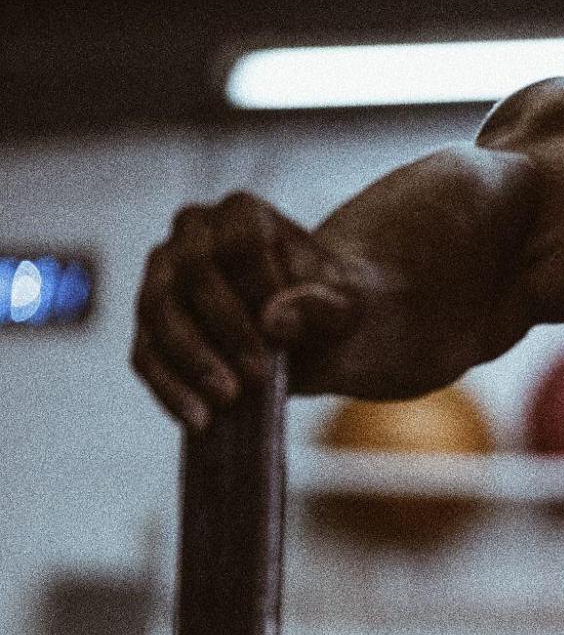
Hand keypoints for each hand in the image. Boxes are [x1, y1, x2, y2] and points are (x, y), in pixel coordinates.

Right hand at [132, 191, 367, 429]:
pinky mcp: (150, 325)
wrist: (314, 332)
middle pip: (191, 273)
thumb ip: (321, 304)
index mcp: (241, 214)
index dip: (260, 283)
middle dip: (225, 327)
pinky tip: (200, 420)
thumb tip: (274, 322)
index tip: (286, 329)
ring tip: (229, 399)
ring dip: (191, 360)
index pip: (239, 239)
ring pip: (157, 312)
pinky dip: (169, 389)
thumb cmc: (332, 306)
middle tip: (260, 373)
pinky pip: (145, 355)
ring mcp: (162, 278)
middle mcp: (191, 236)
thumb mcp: (346, 305)